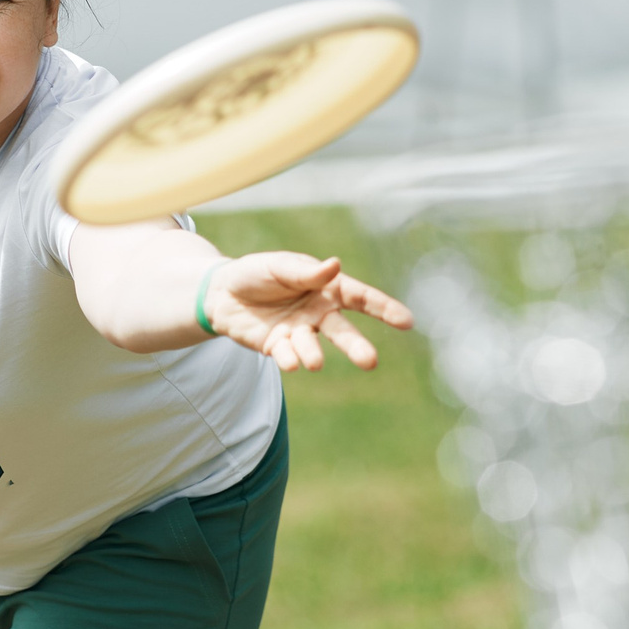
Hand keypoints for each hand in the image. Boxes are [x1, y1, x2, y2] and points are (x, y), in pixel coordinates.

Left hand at [204, 253, 413, 372]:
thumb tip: (335, 266)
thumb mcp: (279, 265)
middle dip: (356, 346)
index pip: (360, 298)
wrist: (221, 292)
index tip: (407, 321)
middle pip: (342, 330)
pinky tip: (291, 362)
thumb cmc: (256, 272)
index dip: (384, 308)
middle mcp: (318, 312)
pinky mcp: (278, 347)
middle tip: (370, 361)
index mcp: (326, 288)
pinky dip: (290, 359)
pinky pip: (288, 355)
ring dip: (313, 354)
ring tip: (312, 362)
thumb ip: (306, 272)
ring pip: (313, 347)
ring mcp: (299, 332)